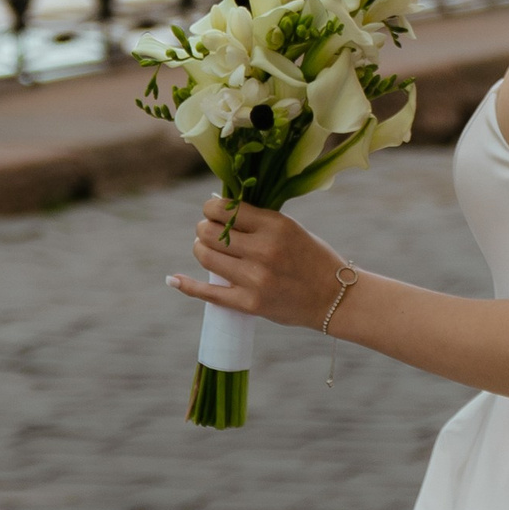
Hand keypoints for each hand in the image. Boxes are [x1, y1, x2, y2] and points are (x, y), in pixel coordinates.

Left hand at [168, 199, 352, 330]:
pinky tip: (173, 279)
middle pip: (209, 231)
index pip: (224, 209)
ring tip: (208, 250)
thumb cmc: (311, 257)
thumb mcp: (290, 228)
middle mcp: (263, 250)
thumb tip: (216, 205)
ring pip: (205, 256)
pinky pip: (208, 293)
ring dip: (201, 250)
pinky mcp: (249, 304)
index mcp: (275, 226)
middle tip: (210, 233)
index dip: (211, 208)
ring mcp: (255, 279)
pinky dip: (187, 285)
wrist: (334, 297)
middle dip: (204, 229)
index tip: (214, 212)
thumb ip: (256, 219)